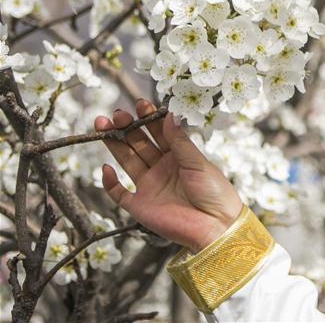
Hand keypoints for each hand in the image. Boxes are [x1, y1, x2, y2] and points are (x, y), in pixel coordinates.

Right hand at [94, 99, 243, 252]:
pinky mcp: (140, 206)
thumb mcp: (198, 163)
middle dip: (127, 127)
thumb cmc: (214, 192)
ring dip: (114, 144)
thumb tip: (168, 115)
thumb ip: (180, 142)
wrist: (215, 227)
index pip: (159, 132)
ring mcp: (149, 186)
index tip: (139, 104)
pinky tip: (105, 168)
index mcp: (178, 155)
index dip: (148, 118)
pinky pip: (119, 193)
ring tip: (101, 125)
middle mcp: (161, 168)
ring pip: (126, 161)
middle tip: (116, 113)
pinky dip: (110, 182)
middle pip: (139, 143)